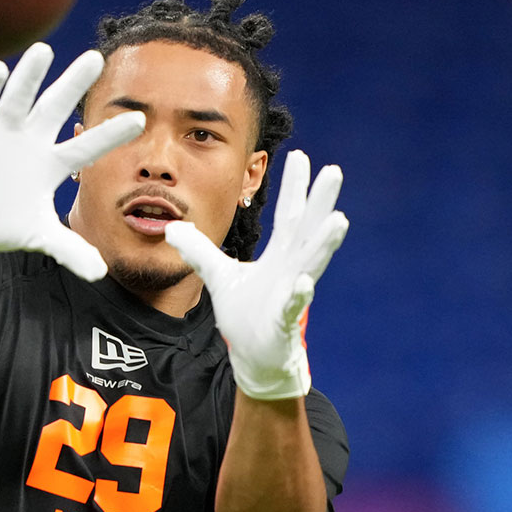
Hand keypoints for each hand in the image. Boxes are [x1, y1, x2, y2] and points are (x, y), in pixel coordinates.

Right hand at [0, 42, 145, 280]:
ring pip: (19, 100)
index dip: (112, 135)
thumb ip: (69, 250)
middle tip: (96, 58)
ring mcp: (2, 136)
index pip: (87, 146)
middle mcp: (31, 142)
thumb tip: (101, 272)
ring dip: (30, 77)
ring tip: (44, 51)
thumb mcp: (40, 236)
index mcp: (52, 164)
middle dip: (73, 84)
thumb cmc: (5, 224)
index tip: (141, 119)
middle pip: (55, 108)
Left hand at [164, 150, 347, 399]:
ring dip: (324, 243)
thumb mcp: (218, 275)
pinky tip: (302, 283)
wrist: (254, 355)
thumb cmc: (245, 314)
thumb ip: (199, 250)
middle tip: (334, 172)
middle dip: (321, 201)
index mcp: (280, 255)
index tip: (301, 156)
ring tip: (338, 219)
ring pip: (311, 263)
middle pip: (308, 229)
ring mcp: (291, 293)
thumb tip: (173, 227)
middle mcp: (292, 268)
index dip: (294, 187)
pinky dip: (298, 295)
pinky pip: (293, 306)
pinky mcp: (284, 320)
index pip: (289, 214)